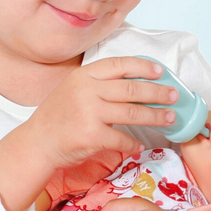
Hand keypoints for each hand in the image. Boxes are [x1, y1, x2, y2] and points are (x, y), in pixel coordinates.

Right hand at [27, 56, 178, 169]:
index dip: (143, 67)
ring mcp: (89, 112)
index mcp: (84, 75)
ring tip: (169, 118)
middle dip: (158, 92)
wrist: (37, 143)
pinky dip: (133, 143)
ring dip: (155, 116)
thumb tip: (134, 84)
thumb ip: (97, 84)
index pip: (119, 65)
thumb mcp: (72, 89)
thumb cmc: (57, 117)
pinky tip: (139, 145)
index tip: (160, 72)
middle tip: (174, 96)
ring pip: (133, 112)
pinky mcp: (92, 135)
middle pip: (132, 88)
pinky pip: (122, 138)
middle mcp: (87, 90)